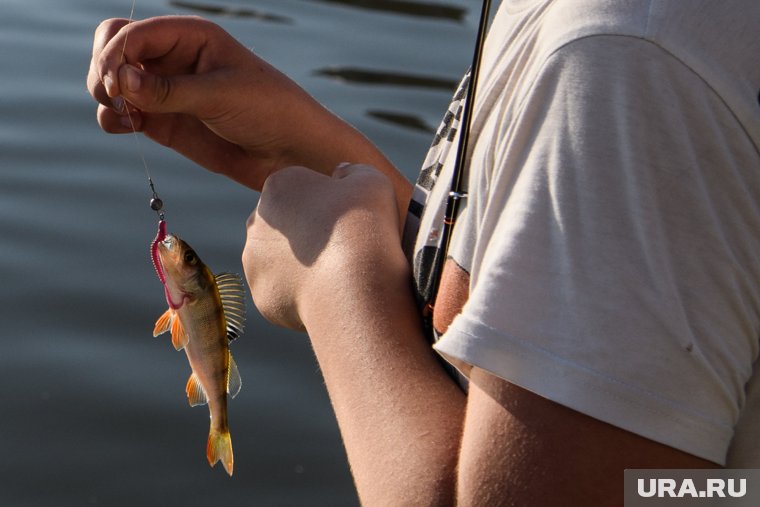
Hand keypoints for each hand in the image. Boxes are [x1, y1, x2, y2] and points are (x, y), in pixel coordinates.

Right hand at [87, 16, 359, 189]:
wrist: (290, 152)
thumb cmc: (268, 110)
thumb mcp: (221, 95)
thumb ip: (170, 90)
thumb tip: (122, 81)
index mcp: (190, 36)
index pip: (133, 32)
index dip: (117, 55)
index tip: (119, 85)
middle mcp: (172, 58)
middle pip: (114, 48)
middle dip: (105, 69)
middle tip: (115, 97)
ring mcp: (165, 90)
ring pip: (113, 82)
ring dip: (106, 95)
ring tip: (127, 116)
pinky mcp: (163, 121)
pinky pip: (122, 114)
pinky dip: (114, 119)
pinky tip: (128, 126)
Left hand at [242, 163, 406, 330]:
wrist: (353, 286)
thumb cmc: (363, 227)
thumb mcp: (371, 181)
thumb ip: (352, 171)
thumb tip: (342, 174)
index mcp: (279, 187)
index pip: (301, 190)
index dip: (327, 204)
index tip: (349, 219)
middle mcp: (256, 222)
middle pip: (285, 224)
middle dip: (306, 232)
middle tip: (343, 246)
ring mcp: (255, 262)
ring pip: (278, 260)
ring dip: (300, 264)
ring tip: (337, 274)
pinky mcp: (263, 296)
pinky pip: (282, 292)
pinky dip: (301, 293)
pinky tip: (327, 294)